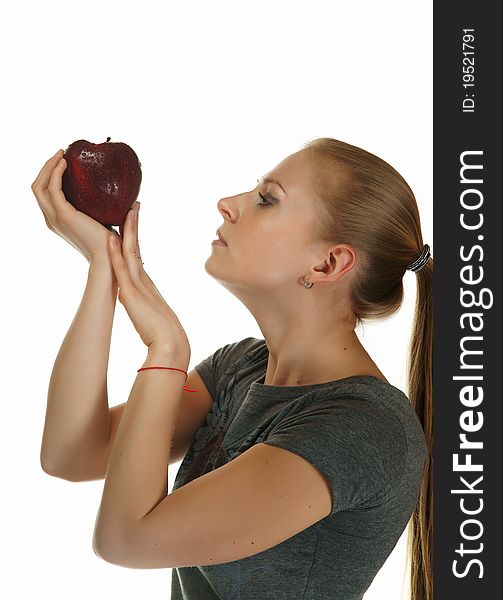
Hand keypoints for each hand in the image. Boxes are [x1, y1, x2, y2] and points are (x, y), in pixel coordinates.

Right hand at [31, 149, 120, 264]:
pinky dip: (56, 172)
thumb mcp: (101, 221)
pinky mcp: (64, 214)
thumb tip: (122, 195)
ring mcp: (55, 217)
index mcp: (58, 220)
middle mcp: (51, 219)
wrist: (109, 257)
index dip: (49, 175)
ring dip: (48, 166)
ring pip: (39, 185)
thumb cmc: (109, 243)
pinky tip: (66, 163)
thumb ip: (100, 208)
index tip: (63, 161)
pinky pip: (53, 187)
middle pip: (37, 187)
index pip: (44, 194)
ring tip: (62, 154)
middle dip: (46, 167)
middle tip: (61, 153)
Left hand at [107, 202, 190, 356]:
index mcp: (147, 284)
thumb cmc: (163, 335)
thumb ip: (139, 304)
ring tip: (126, 211)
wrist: (170, 344)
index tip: (133, 222)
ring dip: (128, 231)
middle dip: (134, 225)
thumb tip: (130, 300)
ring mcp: (138, 284)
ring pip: (131, 252)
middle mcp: (144, 279)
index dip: (136, 238)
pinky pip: (122, 268)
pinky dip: (116, 253)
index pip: (139, 255)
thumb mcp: (148, 315)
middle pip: (137, 247)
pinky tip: (110, 239)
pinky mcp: (132, 293)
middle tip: (134, 205)